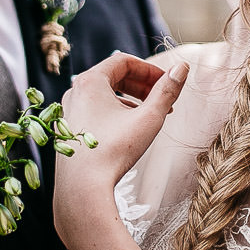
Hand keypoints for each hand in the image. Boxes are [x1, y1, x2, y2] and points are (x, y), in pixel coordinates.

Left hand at [53, 53, 188, 243]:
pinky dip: (115, 112)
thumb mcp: (149, 118)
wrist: (83, 189)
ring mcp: (68, 112)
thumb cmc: (115, 151)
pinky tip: (130, 129)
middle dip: (142, 85)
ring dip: (130, 99)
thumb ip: (167, 90)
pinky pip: (95, 111)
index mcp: (90, 81)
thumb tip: (182, 68)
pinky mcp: (68, 130)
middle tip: (163, 98)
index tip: (167, 81)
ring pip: (104, 95)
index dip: (149, 69)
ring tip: (150, 114)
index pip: (123, 61)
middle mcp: (74, 92)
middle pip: (113, 76)